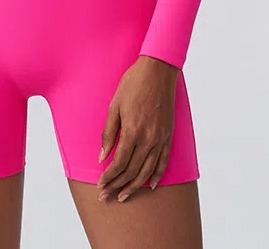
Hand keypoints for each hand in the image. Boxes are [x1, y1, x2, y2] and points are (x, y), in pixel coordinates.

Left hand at [96, 55, 179, 202]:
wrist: (157, 71)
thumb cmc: (132, 85)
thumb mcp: (114, 105)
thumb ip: (109, 133)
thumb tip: (102, 156)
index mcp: (133, 131)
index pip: (119, 163)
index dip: (108, 177)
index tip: (100, 186)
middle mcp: (149, 139)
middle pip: (132, 171)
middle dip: (117, 186)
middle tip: (106, 197)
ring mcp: (160, 139)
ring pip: (147, 171)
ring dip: (134, 186)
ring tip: (124, 196)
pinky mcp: (168, 136)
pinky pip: (162, 161)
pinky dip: (156, 175)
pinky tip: (149, 185)